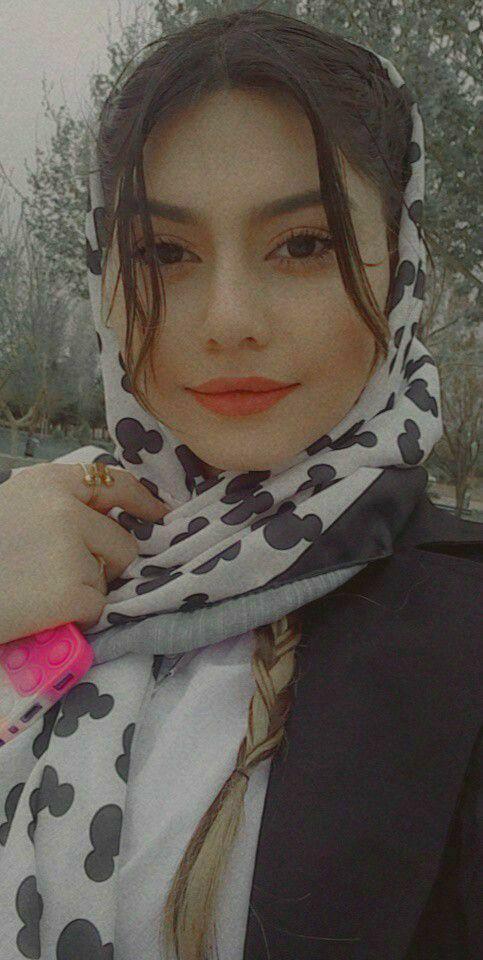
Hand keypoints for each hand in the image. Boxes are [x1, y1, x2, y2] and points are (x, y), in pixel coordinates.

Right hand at [0, 462, 169, 642]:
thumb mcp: (13, 506)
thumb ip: (57, 506)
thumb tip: (104, 521)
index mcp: (50, 483)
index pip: (113, 483)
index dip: (141, 500)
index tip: (159, 514)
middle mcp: (67, 509)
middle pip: (122, 542)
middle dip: (106, 564)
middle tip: (63, 577)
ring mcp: (73, 550)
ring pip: (109, 579)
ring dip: (84, 591)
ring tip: (39, 591)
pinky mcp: (74, 592)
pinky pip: (97, 609)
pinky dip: (75, 618)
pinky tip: (41, 611)